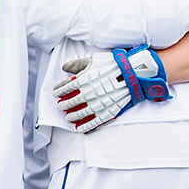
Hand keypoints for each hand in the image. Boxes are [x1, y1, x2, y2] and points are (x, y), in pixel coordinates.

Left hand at [53, 45, 172, 131]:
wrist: (133, 73)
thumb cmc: (113, 64)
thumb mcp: (92, 60)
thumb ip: (76, 64)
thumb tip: (64, 68)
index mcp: (82, 80)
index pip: (65, 87)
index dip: (59, 91)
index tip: (56, 93)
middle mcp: (87, 94)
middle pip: (70, 102)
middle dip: (63, 105)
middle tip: (60, 106)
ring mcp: (97, 104)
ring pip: (79, 113)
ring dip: (72, 116)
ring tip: (68, 117)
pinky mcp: (107, 112)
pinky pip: (93, 122)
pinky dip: (84, 126)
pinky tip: (78, 128)